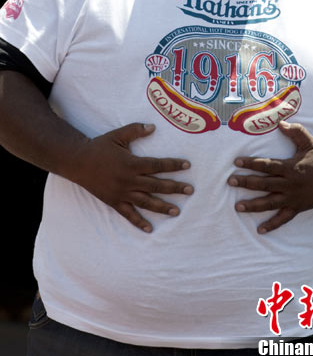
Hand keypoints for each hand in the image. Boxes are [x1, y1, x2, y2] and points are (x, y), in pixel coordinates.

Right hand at [70, 122, 192, 232]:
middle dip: (175, 188)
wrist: (78, 162)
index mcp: (132, 164)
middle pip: (156, 185)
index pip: (158, 165)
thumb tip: (153, 127)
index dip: (173, 165)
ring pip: (146, 202)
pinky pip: (128, 214)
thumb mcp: (117, 135)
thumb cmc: (99, 147)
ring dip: (162, 207)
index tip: (187, 165)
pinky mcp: (114, 202)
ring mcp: (122, 193)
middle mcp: (129, 180)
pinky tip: (150, 229)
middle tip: (190, 190)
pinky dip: (139, 222)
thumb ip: (135, 130)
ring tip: (177, 211)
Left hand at [227, 121, 312, 233]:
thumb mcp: (310, 142)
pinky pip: (283, 218)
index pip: (266, 166)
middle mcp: (290, 184)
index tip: (236, 162)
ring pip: (270, 203)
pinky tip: (260, 230)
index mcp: (291, 168)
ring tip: (237, 207)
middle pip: (263, 184)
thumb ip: (295, 132)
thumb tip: (280, 123)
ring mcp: (293, 198)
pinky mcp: (298, 208)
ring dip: (253, 205)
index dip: (251, 163)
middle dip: (246, 182)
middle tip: (230, 181)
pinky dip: (272, 225)